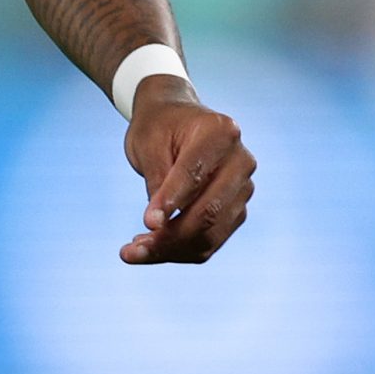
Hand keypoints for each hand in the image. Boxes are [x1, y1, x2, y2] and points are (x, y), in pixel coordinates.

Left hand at [119, 76, 254, 263]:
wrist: (175, 121)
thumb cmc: (158, 128)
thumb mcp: (147, 144)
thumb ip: (157, 180)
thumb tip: (159, 227)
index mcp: (220, 132)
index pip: (194, 174)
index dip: (170, 201)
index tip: (146, 223)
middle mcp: (240, 161)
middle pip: (209, 211)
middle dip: (169, 237)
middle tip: (131, 250)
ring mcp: (243, 189)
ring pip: (211, 234)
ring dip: (172, 250)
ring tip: (134, 252)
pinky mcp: (235, 211)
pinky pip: (210, 241)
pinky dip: (180, 251)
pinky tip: (151, 248)